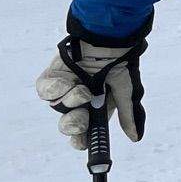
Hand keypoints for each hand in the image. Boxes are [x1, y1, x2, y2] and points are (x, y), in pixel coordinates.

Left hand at [35, 15, 149, 149]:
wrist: (109, 38)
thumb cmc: (119, 62)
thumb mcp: (127, 90)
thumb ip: (128, 113)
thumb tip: (135, 137)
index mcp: (95, 108)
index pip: (84, 131)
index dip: (81, 140)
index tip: (84, 143)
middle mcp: (78, 101)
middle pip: (68, 123)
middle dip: (74, 123)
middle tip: (82, 118)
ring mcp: (64, 89)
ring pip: (57, 106)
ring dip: (71, 101)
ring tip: (83, 90)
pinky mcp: (52, 76)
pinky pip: (45, 90)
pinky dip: (55, 88)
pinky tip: (67, 81)